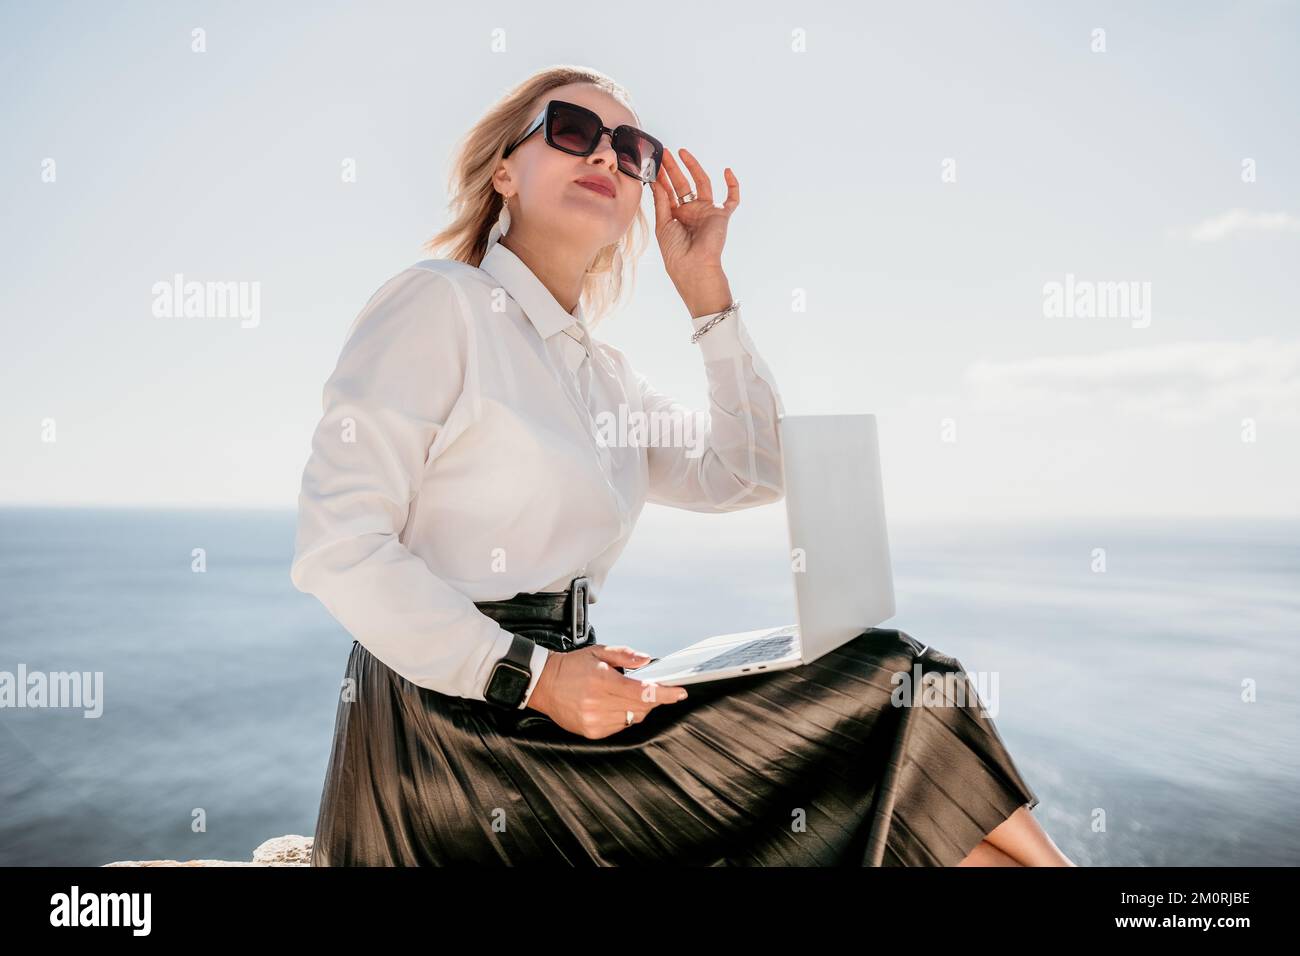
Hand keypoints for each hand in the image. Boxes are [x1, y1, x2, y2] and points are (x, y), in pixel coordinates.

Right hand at [526, 643, 688, 738]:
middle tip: (650, 689)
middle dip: (652, 699)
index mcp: (602, 681)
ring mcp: (594, 720)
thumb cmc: (571, 667)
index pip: (642, 692)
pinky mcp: (591, 732)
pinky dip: (623, 716)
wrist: (543, 684)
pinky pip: (619, 726)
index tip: (680, 693)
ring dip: (637, 708)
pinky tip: (612, 705)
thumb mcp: (598, 652)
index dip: (665, 694)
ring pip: (632, 719)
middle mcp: (598, 703)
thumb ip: (625, 655)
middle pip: (641, 708)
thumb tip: (647, 661)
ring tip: (623, 694)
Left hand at [650, 147, 737, 317]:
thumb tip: (656, 182)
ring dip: (693, 168)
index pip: (669, 192)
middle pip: (683, 184)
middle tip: (664, 154)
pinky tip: (727, 171)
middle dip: (673, 169)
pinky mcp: (722, 215)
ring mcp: (707, 212)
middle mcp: (692, 211)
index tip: (654, 163)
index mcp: (677, 216)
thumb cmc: (676, 252)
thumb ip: (661, 202)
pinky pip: (732, 199)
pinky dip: (733, 185)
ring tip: (682, 153)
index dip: (662, 177)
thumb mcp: (663, 224)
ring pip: (702, 183)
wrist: (693, 267)